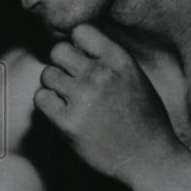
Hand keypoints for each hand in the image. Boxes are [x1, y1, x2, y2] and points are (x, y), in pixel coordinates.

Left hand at [34, 24, 183, 183]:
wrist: (149, 158)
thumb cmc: (144, 119)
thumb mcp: (135, 77)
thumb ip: (108, 59)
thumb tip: (75, 46)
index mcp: (119, 60)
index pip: (81, 31)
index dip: (77, 45)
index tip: (81, 60)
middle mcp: (100, 74)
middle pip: (58, 50)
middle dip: (62, 64)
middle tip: (71, 82)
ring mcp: (82, 98)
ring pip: (47, 74)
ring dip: (54, 86)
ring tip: (69, 99)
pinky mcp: (67, 122)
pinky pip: (41, 98)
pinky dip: (47, 104)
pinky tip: (61, 112)